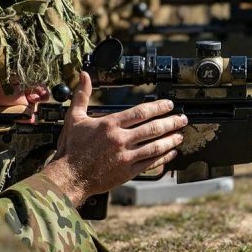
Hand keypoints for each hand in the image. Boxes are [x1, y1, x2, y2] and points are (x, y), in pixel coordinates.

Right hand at [42, 72, 186, 206]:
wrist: (68, 177)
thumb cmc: (71, 148)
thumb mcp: (74, 118)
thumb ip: (82, 95)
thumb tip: (84, 75)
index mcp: (110, 125)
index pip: (140, 112)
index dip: (158, 107)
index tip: (169, 104)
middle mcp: (120, 140)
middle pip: (152, 129)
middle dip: (171, 122)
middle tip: (182, 118)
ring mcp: (125, 157)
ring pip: (155, 146)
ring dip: (170, 140)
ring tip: (180, 135)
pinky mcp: (127, 172)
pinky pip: (150, 163)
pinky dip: (163, 158)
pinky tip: (171, 153)